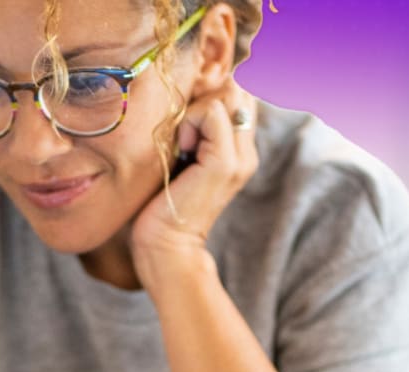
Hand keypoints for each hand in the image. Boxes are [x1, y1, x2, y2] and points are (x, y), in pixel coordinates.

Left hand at [131, 82, 259, 281]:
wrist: (165, 244)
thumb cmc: (161, 201)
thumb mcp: (179, 154)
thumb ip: (191, 127)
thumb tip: (188, 90)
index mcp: (239, 148)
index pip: (238, 93)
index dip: (210, 92)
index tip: (185, 120)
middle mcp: (246, 151)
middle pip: (235, 89)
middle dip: (202, 97)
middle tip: (181, 133)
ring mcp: (240, 157)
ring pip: (225, 95)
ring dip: (193, 110)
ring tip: (180, 145)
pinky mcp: (225, 162)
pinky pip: (211, 111)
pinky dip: (188, 122)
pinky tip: (179, 149)